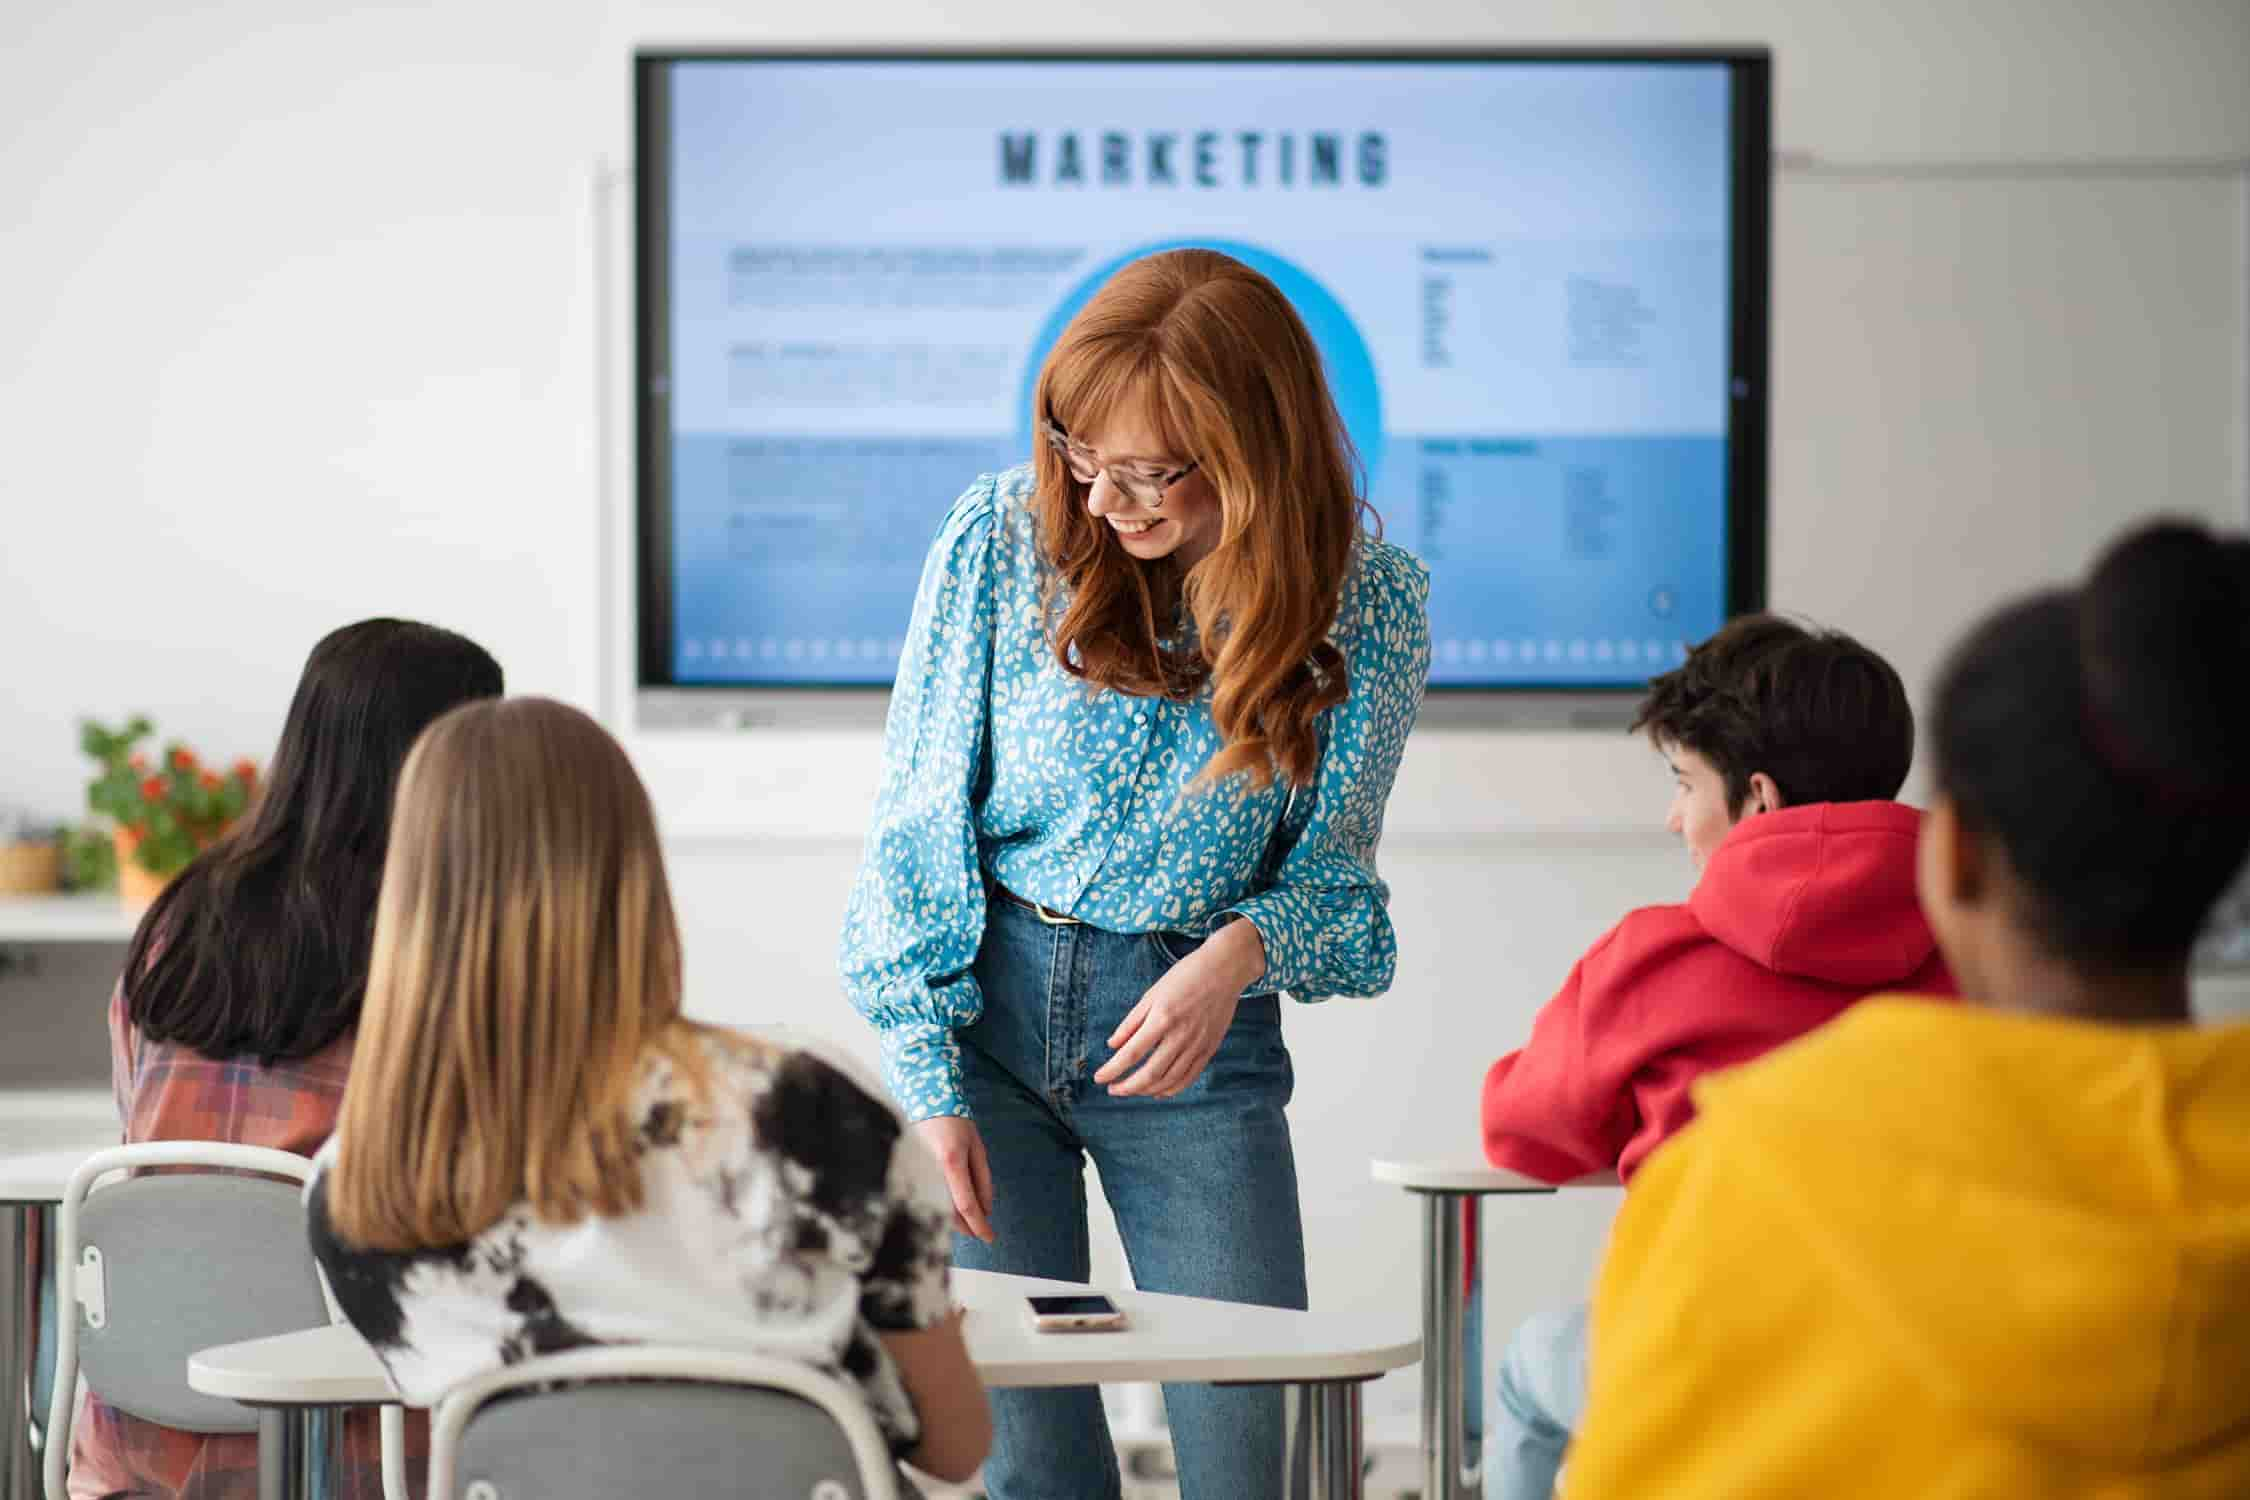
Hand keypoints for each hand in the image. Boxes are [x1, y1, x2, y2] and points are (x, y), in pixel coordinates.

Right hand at [915, 1115, 995, 1243]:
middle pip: (950, 1214)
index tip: (990, 1237)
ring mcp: (920, 1175)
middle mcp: (932, 1172)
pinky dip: (945, 1209)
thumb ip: (982, 1179)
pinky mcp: (912, 1176)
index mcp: (952, 1163)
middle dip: (969, 1227)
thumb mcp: (977, 1147)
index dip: (979, 1225)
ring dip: (957, 1221)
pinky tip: (955, 1209)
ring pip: (940, 1210)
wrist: (924, 1102)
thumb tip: (986, 1209)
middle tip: (983, 1232)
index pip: (967, 1205)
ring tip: (972, 1221)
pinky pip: (931, 1200)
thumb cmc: (955, 1122)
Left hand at [1094, 918, 1266, 1098]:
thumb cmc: (1185, 977)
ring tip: (1131, 1090)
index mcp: (1162, 1018)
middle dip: (1127, 1087)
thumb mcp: (1152, 994)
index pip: (1132, 1053)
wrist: (1224, 970)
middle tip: (1112, 1089)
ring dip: (1146, 1090)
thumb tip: (1112, 1046)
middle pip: (1150, 1073)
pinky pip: (1189, 1078)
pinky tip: (1157, 1091)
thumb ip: (1131, 1022)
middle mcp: (1181, 1036)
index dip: (1113, 1070)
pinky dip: (1171, 1089)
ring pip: (1169, 1080)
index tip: (1099, 1078)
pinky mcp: (1209, 1049)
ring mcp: (1198, 1045)